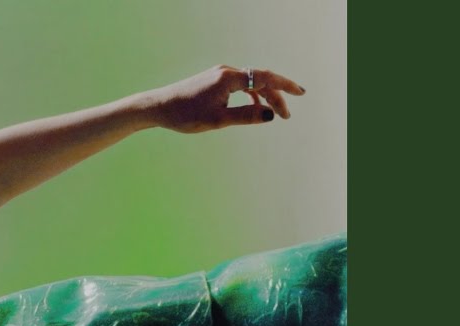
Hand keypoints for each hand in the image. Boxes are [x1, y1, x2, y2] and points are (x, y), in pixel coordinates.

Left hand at [147, 65, 305, 133]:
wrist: (159, 107)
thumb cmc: (185, 115)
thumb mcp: (217, 120)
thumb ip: (245, 117)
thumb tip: (270, 115)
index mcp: (227, 78)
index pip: (263, 78)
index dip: (284, 85)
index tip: (300, 93)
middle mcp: (225, 72)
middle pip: (259, 80)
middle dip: (276, 96)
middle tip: (287, 115)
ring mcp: (219, 74)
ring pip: (250, 83)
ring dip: (264, 97)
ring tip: (275, 113)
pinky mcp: (214, 80)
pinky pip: (240, 85)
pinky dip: (251, 95)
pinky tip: (255, 107)